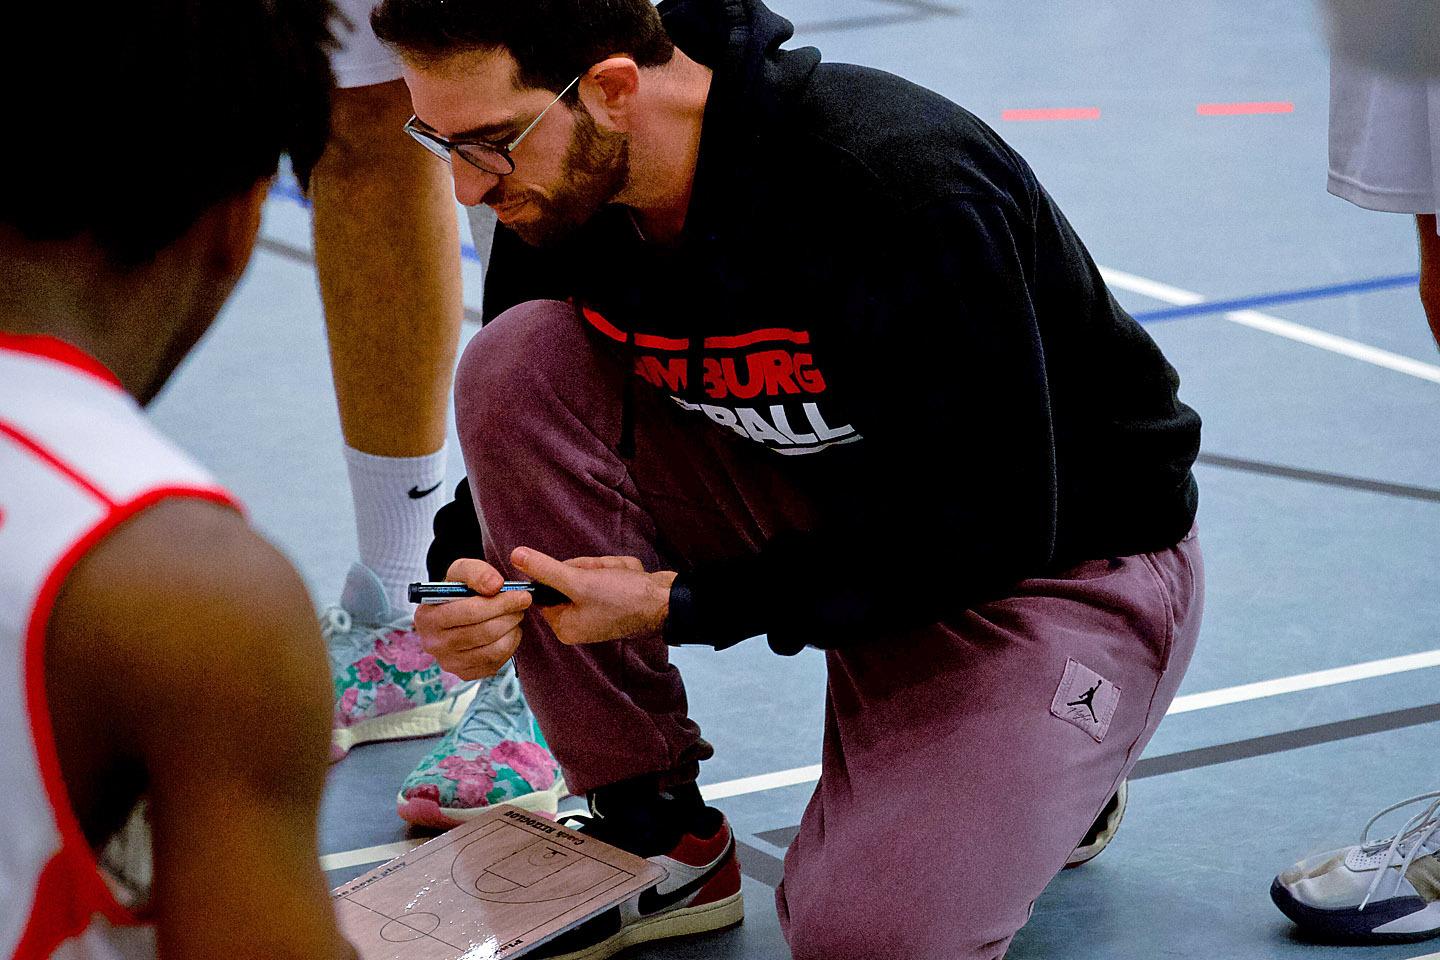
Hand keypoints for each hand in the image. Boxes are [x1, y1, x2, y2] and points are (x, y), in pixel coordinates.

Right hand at [412, 558, 531, 678]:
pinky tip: (508, 631)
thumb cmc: (457, 590)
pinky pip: (496, 663)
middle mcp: (433, 644)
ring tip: (515, 616)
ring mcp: (448, 662)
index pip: (470, 612)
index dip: (501, 603)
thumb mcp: (461, 571)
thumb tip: (495, 586)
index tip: (523, 595)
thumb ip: (477, 572)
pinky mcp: (465, 674)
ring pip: (493, 650)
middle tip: (522, 604)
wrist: (454, 610)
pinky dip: (509, 645)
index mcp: (426, 617)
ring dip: (512, 630)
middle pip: (484, 632)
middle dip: (510, 616)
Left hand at [511, 547, 675, 645]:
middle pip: (566, 579)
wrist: (667, 601)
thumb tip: (515, 556)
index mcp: (565, 626)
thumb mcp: (579, 581)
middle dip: (588, 569)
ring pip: (587, 573)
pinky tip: (627, 578)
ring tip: (619, 577)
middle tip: (604, 577)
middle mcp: (578, 623)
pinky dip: (616, 571)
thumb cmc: (624, 598)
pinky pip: (604, 576)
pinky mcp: (613, 602)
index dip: (562, 573)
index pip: (545, 590)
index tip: (582, 575)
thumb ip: (545, 569)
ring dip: (604, 567)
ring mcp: (596, 612)